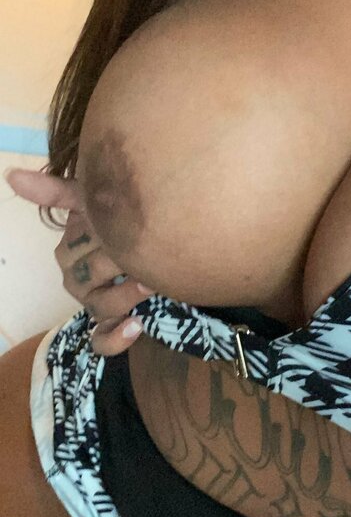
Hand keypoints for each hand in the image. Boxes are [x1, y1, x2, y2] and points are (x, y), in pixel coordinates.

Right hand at [3, 168, 152, 355]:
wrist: (168, 246)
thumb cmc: (130, 221)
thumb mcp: (97, 202)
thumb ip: (57, 191)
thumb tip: (10, 174)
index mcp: (71, 251)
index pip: (72, 254)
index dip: (98, 245)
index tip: (121, 233)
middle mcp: (78, 281)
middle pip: (85, 283)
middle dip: (116, 269)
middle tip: (147, 257)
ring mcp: (95, 304)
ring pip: (97, 309)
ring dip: (123, 299)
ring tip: (150, 284)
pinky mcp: (113, 327)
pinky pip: (102, 342)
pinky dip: (117, 338)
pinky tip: (136, 325)